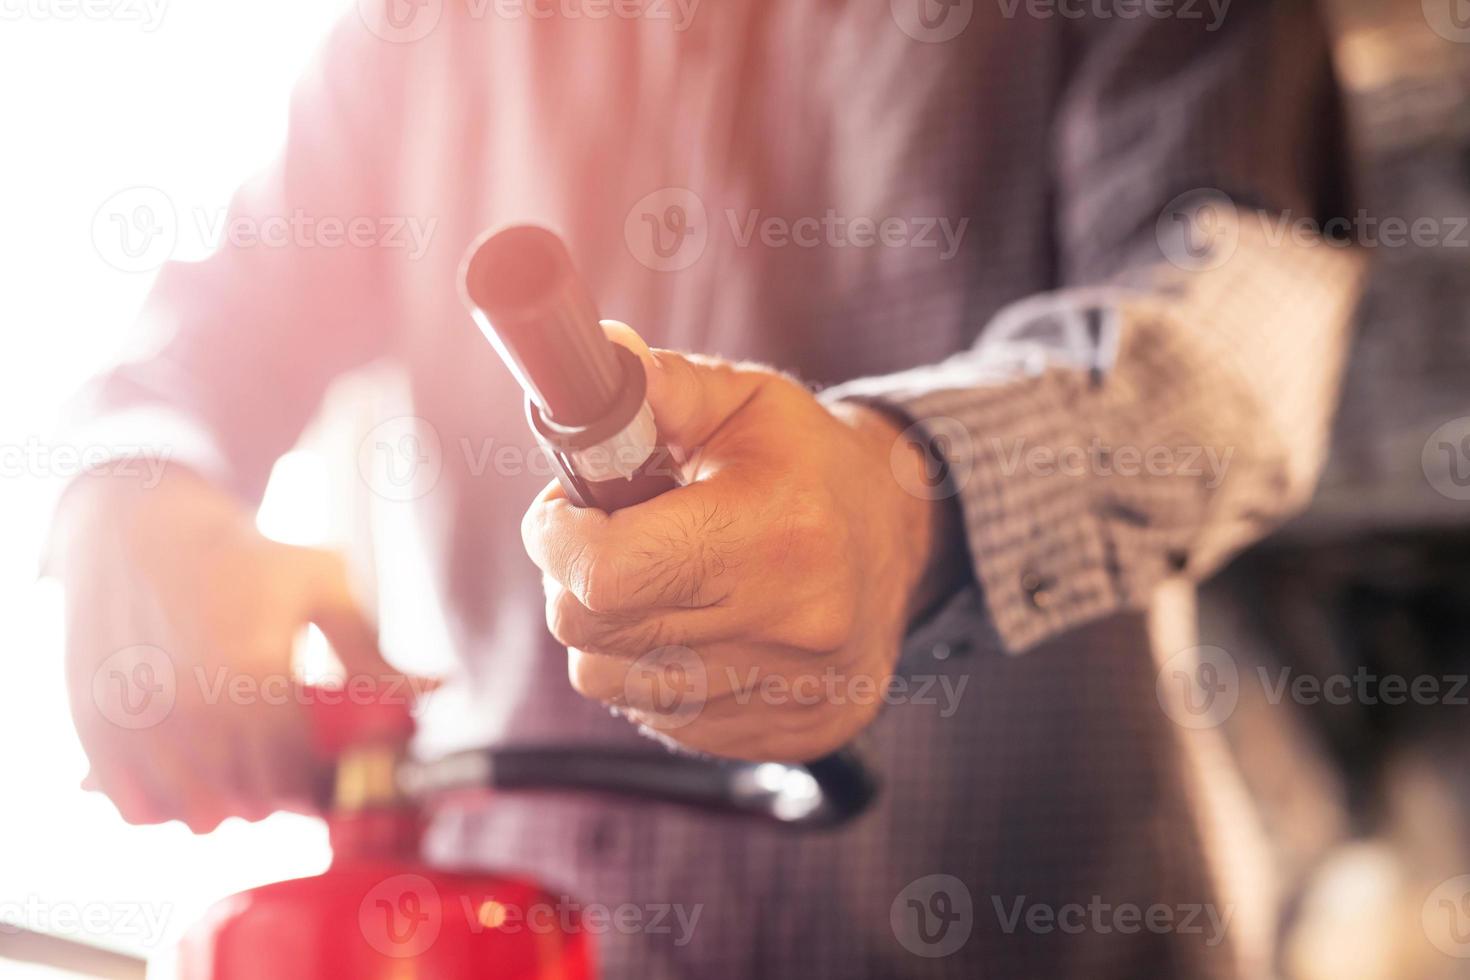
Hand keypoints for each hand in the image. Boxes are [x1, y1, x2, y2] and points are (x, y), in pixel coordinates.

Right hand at [51, 464, 421, 831]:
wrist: (142, 522)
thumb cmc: (245, 554)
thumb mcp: (323, 586)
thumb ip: (374, 652)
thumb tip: (439, 689)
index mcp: (253, 670)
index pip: (298, 775)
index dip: (320, 785)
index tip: (326, 770)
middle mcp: (190, 704)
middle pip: (252, 803)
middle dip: (280, 795)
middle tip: (287, 765)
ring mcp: (137, 721)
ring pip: (195, 816)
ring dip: (226, 805)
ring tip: (240, 767)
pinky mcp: (95, 727)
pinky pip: (137, 809)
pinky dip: (166, 806)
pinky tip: (189, 771)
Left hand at [522, 324, 960, 761]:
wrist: (900, 538)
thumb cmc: (807, 462)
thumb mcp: (745, 400)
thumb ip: (662, 385)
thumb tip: (597, 358)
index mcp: (777, 534)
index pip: (606, 574)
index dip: (556, 540)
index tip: (562, 510)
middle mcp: (790, 627)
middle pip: (593, 634)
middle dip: (572, 580)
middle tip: (609, 535)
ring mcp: (791, 694)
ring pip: (611, 683)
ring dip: (610, 631)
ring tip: (661, 580)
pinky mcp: (791, 737)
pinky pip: (658, 717)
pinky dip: (653, 672)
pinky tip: (697, 627)